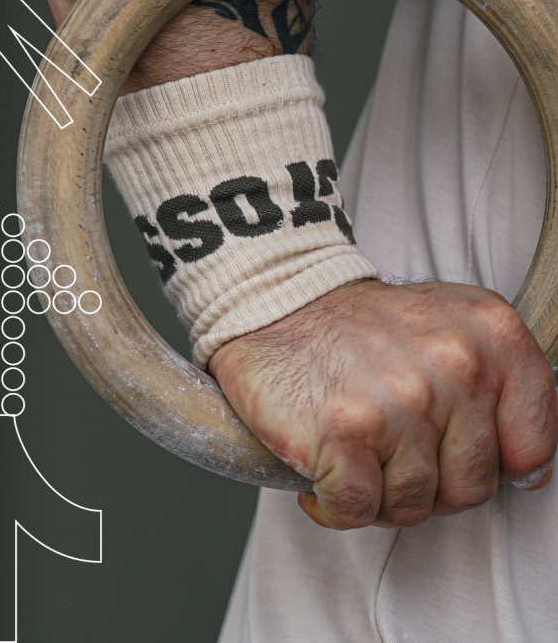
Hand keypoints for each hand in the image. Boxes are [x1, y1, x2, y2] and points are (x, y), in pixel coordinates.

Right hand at [209, 279, 557, 529]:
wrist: (279, 299)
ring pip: (413, 505)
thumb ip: (503, 385)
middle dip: (428, 484)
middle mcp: (455, 365)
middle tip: (390, 451)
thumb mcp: (453, 324)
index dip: (493, 466)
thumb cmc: (362, 325)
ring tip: (355, 453)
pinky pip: (357, 512)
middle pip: (471, 488)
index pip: (533, 447)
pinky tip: (323, 474)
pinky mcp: (345, 431)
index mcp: (493, 336)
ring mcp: (401, 401)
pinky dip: (333, 506)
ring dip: (377, 494)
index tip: (454, 453)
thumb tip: (529, 471)